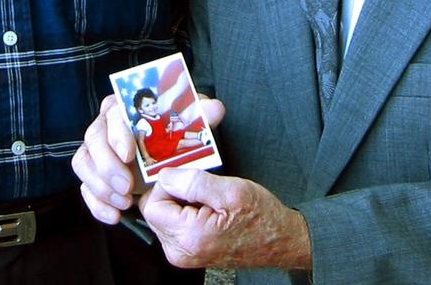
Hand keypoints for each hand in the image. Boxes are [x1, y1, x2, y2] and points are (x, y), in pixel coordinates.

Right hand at [72, 92, 224, 224]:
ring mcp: (97, 151)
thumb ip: (200, 115)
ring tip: (125, 201)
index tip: (130, 154)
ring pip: (83, 164)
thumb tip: (214, 109)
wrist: (167, 154)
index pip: (112, 113)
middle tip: (128, 186)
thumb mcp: (190, 123)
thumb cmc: (175, 133)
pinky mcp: (94, 175)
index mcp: (124, 108)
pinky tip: (115, 215)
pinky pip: (85, 188)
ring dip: (101, 186)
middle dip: (108, 166)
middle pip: (93, 140)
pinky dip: (97, 204)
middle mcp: (105, 126)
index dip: (117, 134)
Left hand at [140, 168, 311, 270]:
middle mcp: (181, 252)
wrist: (278, 240)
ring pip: (163, 216)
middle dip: (173, 194)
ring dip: (180, 202)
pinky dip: (185, 212)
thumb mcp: (230, 190)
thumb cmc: (261, 218)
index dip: (167, 185)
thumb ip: (192, 182)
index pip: (152, 204)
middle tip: (201, 190)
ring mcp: (183, 254)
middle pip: (155, 211)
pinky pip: (173, 224)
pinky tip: (206, 210)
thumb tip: (165, 175)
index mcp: (189, 237)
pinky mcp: (188, 252)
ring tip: (207, 201)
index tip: (187, 179)